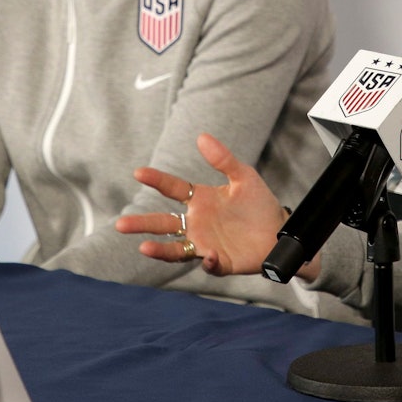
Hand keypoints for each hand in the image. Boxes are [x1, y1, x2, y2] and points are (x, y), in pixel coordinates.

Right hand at [115, 133, 287, 275]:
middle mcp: (197, 223)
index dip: (157, 180)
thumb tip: (201, 136)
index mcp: (200, 200)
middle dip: (142, 224)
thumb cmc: (259, 204)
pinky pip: (210, 264)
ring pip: (176, 249)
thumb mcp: (243, 177)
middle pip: (164, 223)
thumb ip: (223, 159)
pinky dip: (208, 262)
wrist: (280, 232)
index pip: (173, 189)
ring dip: (160, 249)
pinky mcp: (221, 262)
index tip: (139, 172)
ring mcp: (206, 244)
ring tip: (143, 247)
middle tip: (121, 224)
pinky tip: (209, 256)